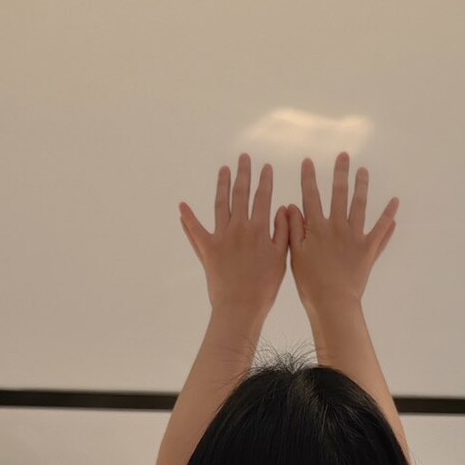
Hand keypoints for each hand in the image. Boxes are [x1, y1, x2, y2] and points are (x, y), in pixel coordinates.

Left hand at [179, 155, 290, 320]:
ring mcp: (220, 237)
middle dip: (243, 174)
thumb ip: (282, 231)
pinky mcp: (206, 249)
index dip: (264, 181)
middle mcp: (238, 227)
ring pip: (220, 204)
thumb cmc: (265, 286)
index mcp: (259, 229)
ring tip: (224, 169)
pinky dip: (187, 218)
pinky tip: (181, 205)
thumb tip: (283, 208)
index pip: (262, 198)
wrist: (240, 306)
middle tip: (244, 158)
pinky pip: (194, 230)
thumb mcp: (281, 257)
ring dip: (222, 185)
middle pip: (240, 195)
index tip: (266, 167)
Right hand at [288, 152, 398, 315]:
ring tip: (364, 171)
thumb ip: (293, 229)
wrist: (333, 302)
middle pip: (339, 194)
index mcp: (316, 228)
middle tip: (344, 156)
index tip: (308, 161)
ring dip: (362, 186)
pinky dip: (388, 216)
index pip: (311, 196)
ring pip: (360, 205)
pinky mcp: (369, 249)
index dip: (308, 178)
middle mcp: (337, 227)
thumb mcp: (295, 254)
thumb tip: (290, 206)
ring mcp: (355, 236)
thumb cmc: (310, 282)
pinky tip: (395, 203)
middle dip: (340, 173)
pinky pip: (381, 230)